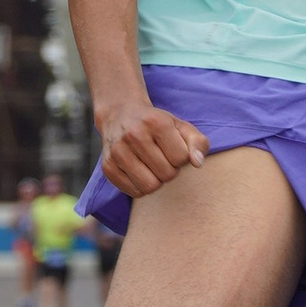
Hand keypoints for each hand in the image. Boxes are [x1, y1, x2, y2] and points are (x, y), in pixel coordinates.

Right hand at [93, 95, 209, 198]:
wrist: (120, 114)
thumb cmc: (156, 124)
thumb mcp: (180, 126)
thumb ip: (197, 142)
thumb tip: (198, 163)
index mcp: (155, 122)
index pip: (181, 159)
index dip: (181, 158)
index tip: (173, 149)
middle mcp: (134, 135)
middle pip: (166, 174)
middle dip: (170, 170)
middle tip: (163, 159)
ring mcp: (118, 151)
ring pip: (150, 186)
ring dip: (156, 181)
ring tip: (153, 167)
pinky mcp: (108, 167)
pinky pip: (134, 192)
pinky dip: (141, 187)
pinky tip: (140, 172)